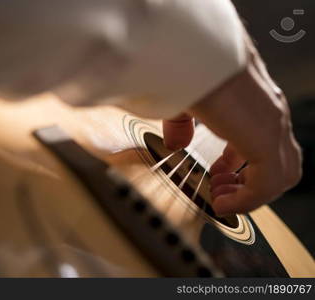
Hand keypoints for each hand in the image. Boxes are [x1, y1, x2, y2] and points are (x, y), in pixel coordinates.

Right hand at [163, 39, 301, 214]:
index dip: (241, 167)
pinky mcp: (266, 139)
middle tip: (224, 191)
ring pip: (282, 176)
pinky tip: (224, 204)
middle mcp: (271, 115)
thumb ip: (182, 125)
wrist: (193, 55)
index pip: (264, 145)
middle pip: (282, 164)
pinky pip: (267, 184)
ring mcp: (273, 126)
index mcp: (255, 105)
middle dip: (251, 185)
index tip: (220, 177)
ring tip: (224, 200)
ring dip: (252, 195)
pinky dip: (247, 201)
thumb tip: (178, 143)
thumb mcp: (183, 103)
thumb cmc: (189, 71)